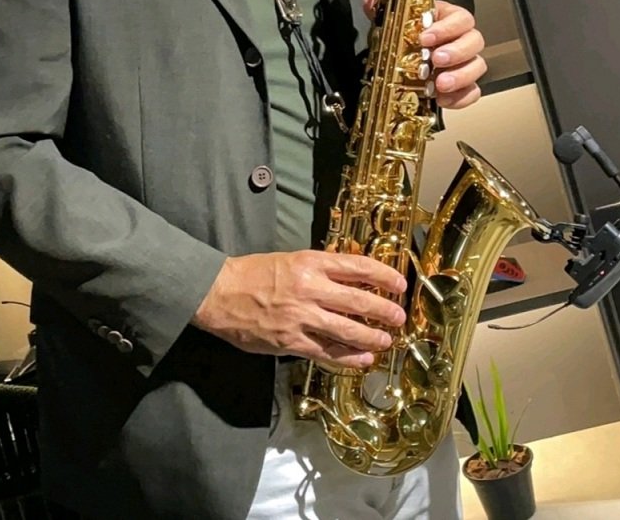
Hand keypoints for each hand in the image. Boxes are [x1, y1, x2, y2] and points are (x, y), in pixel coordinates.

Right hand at [192, 250, 405, 367]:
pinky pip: (327, 352)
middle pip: (358, 300)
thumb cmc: (253, 273)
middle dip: (384, 310)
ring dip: (372, 337)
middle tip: (399, 317)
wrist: (219, 293)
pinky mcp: (291, 342)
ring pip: (347, 330)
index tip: (400, 284)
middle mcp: (309, 288)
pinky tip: (363, 360)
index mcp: (310, 262)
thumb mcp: (290, 259)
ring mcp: (301, 317)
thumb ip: (319, 269)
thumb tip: (351, 277)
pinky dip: (349, 358)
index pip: (357, 266)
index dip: (383, 275)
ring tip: (386, 341)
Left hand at [363, 0, 485, 108]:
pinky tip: (443, 99)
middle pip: (475, 40)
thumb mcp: (393, 21)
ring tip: (439, 84)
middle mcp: (461, 40)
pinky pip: (473, 91)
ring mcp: (465, 64)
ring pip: (477, 66)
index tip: (425, 37)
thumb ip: (382, 8)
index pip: (460, 18)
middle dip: (456, 51)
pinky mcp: (465, 86)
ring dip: (460, 76)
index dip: (446, 27)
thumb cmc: (407, 37)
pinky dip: (461, 97)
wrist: (406, 64)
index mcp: (448, 19)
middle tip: (436, 59)